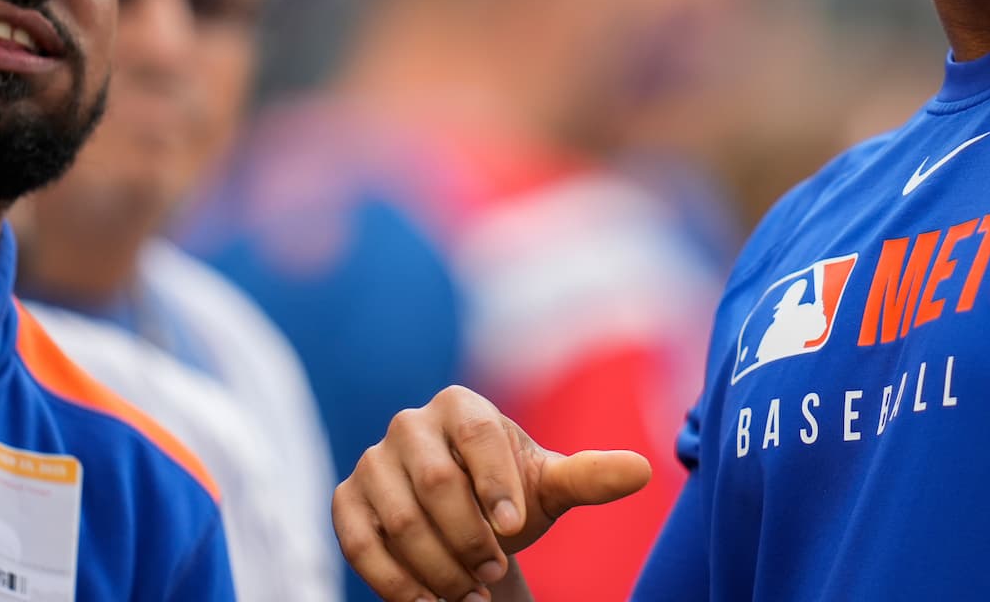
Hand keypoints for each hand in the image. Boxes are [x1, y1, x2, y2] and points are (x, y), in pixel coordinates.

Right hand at [334, 385, 652, 601]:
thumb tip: (643, 470)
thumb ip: (590, 477)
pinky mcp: (346, 500)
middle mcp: (410, 424)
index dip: (497, 484)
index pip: (478, 438)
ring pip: (400, 520)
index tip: (516, 529)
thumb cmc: (511, 496)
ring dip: (438, 566)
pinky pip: (361, 543)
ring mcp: (372, 461)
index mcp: (461, 406)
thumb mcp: (550, 488)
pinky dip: (395, 581)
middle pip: (436, 483)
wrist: (465, 522)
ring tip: (470, 594)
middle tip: (494, 573)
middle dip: (469, 538)